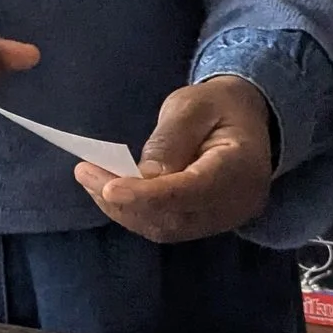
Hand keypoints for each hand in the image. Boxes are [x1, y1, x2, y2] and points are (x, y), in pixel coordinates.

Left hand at [76, 76, 272, 242]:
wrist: (248, 120)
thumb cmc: (219, 106)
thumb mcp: (194, 105)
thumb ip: (171, 139)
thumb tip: (143, 176)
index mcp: (242, 169)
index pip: (192, 191)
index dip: (148, 194)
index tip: (109, 187)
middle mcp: (236, 205)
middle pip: (174, 216)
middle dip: (125, 200)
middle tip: (85, 173)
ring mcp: (222, 219)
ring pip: (166, 227)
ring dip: (123, 208)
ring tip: (90, 179)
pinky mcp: (205, 223)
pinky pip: (166, 226)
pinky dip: (134, 211)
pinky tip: (108, 191)